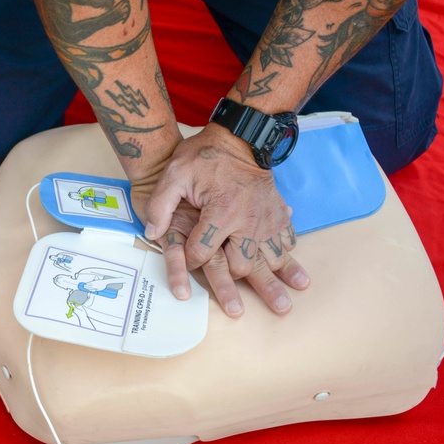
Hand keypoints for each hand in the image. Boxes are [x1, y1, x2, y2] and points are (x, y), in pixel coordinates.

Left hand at [137, 125, 309, 316]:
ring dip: (276, 280)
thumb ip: (160, 204)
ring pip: (271, 258)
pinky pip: (286, 238)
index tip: (188, 262)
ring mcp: (267, 218)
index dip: (190, 261)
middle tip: (235, 307)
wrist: (241, 136)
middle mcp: (247, 220)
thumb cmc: (205, 154)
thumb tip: (151, 232)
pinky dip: (287, 253)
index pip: (202, 252)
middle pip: (241, 265)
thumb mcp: (174, 173)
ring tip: (287, 303)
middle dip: (235, 285)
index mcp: (221, 212)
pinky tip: (292, 268)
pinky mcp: (278, 213)